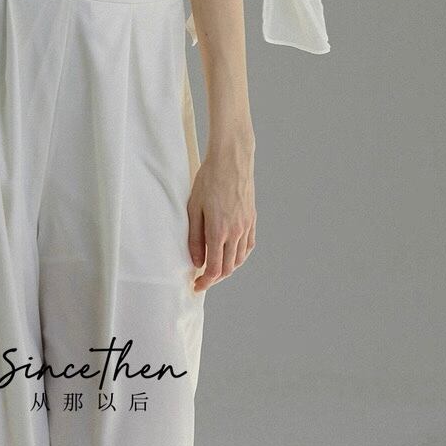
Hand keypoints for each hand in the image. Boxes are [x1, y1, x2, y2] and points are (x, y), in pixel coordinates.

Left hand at [187, 142, 255, 291]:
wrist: (231, 160)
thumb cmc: (209, 180)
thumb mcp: (194, 207)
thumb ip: (195, 237)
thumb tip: (196, 261)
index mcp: (219, 231)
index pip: (215, 268)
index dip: (205, 282)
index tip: (197, 286)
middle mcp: (236, 232)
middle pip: (228, 268)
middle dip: (215, 278)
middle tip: (203, 279)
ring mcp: (246, 226)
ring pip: (240, 259)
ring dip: (228, 268)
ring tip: (215, 268)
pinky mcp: (252, 219)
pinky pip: (248, 245)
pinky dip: (240, 255)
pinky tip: (232, 254)